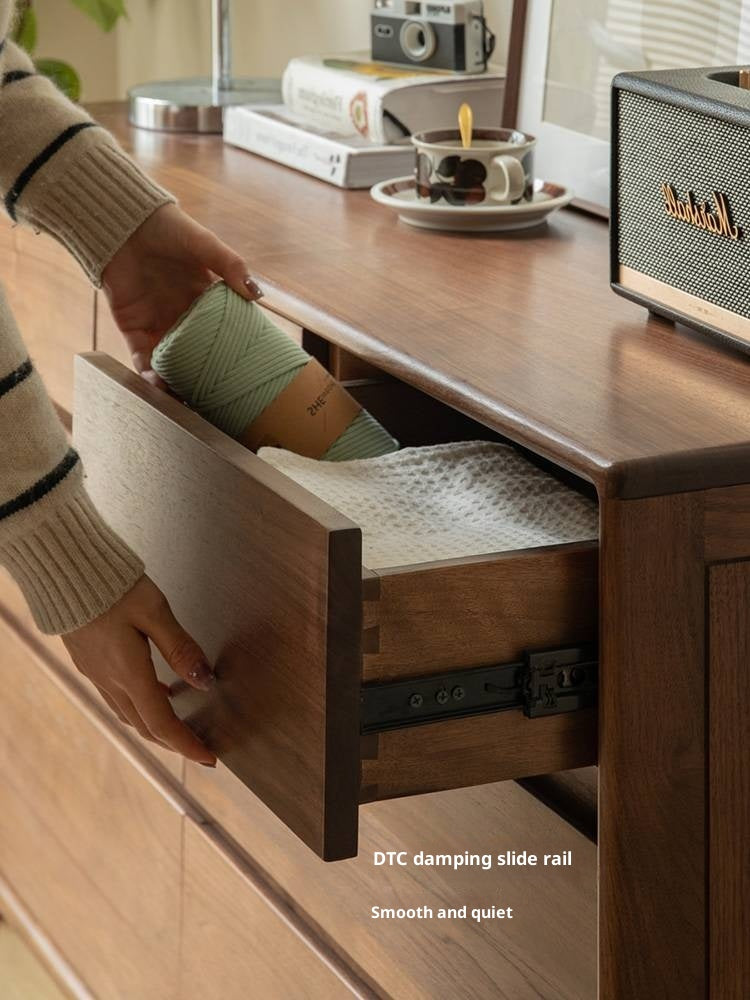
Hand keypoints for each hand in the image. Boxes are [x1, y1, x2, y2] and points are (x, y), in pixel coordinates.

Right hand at [62, 576, 216, 765]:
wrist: (64, 570)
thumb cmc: (111, 585)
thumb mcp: (155, 611)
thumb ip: (180, 647)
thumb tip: (203, 680)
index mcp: (128, 672)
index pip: (161, 723)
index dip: (187, 744)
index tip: (208, 757)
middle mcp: (109, 679)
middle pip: (144, 726)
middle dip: (173, 741)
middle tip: (198, 747)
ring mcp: (95, 672)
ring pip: (129, 714)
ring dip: (155, 726)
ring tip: (181, 724)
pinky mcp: (88, 661)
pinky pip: (116, 697)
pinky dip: (140, 705)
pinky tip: (154, 691)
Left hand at [102, 203, 262, 386]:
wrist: (122, 222)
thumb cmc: (167, 228)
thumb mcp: (205, 244)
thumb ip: (231, 266)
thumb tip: (256, 295)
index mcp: (205, 299)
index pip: (223, 331)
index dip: (232, 351)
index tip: (246, 372)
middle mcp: (183, 315)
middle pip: (198, 353)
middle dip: (206, 375)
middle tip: (220, 400)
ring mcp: (158, 324)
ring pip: (172, 362)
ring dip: (178, 383)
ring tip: (190, 404)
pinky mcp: (133, 328)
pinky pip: (142, 358)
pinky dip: (150, 375)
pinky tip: (161, 388)